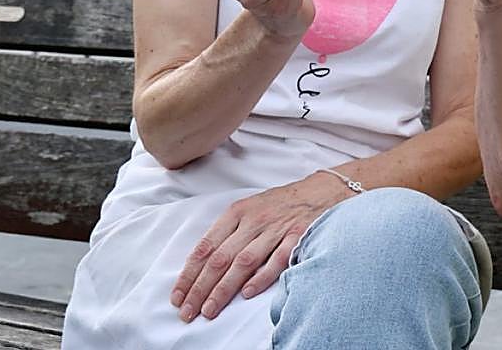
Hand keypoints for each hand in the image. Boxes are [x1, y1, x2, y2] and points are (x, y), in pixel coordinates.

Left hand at [170, 173, 344, 321]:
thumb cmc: (281, 203)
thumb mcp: (250, 208)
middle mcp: (254, 220)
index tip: (178, 296)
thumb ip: (229, 233)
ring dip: (224, 288)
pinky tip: (247, 293)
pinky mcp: (299, 236)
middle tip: (188, 311)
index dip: (189, 274)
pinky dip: (261, 277)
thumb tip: (202, 266)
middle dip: (201, 287)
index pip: (206, 247)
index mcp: (237, 212)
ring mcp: (277, 228)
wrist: (322, 189)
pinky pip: (277, 260)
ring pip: (244, 262)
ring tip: (209, 310)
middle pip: (220, 258)